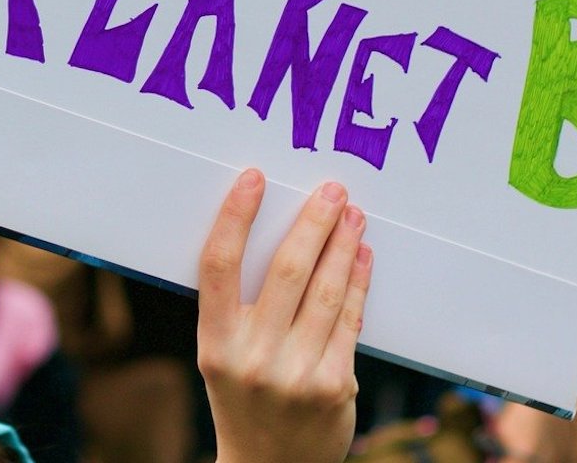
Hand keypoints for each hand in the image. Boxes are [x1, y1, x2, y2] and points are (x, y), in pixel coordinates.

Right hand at [197, 169, 372, 462]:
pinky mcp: (334, 386)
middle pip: (285, 271)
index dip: (235, 217)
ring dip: (343, 245)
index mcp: (214, 344)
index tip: (254, 178)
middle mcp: (252, 358)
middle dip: (312, 223)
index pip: (218, 267)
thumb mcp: (222, 356)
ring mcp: (296, 374)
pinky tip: (362, 257)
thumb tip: (281, 232)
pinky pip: (350, 321)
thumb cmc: (244, 397)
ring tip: (352, 214)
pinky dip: (358, 282)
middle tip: (331, 190)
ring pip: (326, 292)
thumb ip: (239, 306)